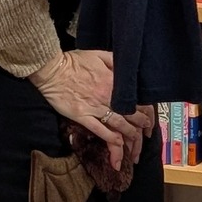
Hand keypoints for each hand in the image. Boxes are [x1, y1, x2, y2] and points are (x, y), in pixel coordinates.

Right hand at [29, 49, 149, 167]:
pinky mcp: (82, 116)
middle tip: (146, 136)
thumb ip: (116, 62)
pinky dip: (111, 140)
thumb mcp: (100, 55)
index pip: (138, 101)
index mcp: (115, 83)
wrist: (52, 70)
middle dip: (142, 128)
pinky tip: (118, 147)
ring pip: (119, 125)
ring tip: (135, 146)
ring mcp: (95, 108)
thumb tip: (129, 70)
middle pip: (132, 116)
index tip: (150, 121)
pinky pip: (100, 130)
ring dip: (130, 138)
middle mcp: (109, 97)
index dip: (148, 113)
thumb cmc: (74, 61)